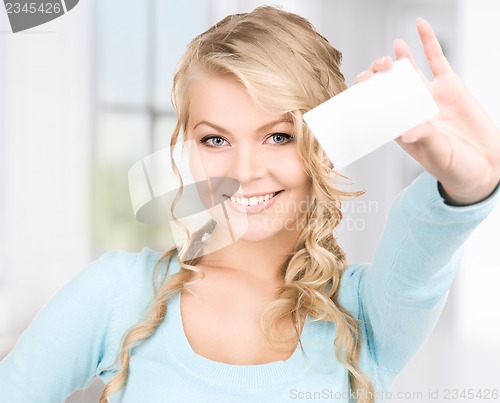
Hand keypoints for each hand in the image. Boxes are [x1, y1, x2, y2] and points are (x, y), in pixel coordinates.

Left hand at [354, 18, 499, 204]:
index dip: (365, 95)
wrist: (486, 165)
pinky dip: (428, 42)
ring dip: (399, 58)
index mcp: (401, 128)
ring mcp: (429, 96)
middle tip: (376, 71)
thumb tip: (406, 132)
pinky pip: (437, 60)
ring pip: (409, 71)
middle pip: (388, 87)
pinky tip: (419, 26)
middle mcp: (411, 110)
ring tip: (392, 49)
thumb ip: (424, 140)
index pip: (376, 107)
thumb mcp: (438, 155)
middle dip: (378, 76)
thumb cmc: (456, 167)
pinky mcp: (449, 86)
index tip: (359, 86)